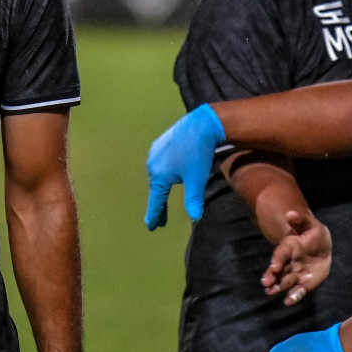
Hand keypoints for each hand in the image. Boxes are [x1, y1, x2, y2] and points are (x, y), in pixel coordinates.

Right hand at [144, 105, 224, 229]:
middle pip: (156, 189)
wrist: (200, 125)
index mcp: (159, 176)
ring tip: (164, 196)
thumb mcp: (197, 180)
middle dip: (159, 203)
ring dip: (161, 187)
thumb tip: (194, 218)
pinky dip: (162, 173)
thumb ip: (193, 200)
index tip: (150, 226)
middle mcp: (152, 165)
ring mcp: (154, 153)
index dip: (155, 215)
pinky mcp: (159, 144)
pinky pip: (158, 164)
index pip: (156, 201)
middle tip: (162, 219)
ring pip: (157, 176)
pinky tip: (169, 173)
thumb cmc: (198, 154)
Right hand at [261, 210, 331, 305]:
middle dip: (273, 276)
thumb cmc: (313, 233)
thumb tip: (290, 214)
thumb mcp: (309, 224)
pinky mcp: (305, 282)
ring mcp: (296, 272)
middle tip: (266, 284)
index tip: (274, 266)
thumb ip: (300, 220)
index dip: (277, 260)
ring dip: (279, 287)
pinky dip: (294, 296)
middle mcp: (289, 262)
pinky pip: (299, 289)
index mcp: (289, 247)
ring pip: (286, 280)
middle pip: (279, 270)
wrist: (320, 246)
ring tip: (272, 293)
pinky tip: (289, 302)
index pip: (281, 254)